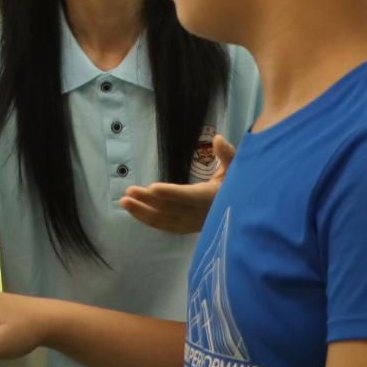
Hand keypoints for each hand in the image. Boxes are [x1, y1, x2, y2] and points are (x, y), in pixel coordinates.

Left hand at [118, 133, 234, 234]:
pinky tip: (135, 211)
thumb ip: (227, 154)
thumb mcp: (237, 168)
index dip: (171, 193)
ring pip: (164, 220)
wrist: (242, 214)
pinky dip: (149, 220)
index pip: (190, 197)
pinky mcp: (186, 228)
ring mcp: (192, 224)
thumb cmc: (237, 186)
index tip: (153, 188)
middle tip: (129, 192)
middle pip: (171, 209)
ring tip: (124, 202)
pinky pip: (165, 226)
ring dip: (143, 212)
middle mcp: (200, 214)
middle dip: (149, 202)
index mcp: (212, 198)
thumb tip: (217, 138)